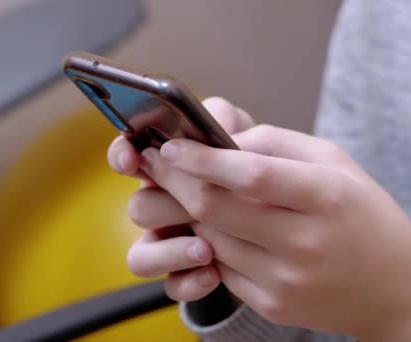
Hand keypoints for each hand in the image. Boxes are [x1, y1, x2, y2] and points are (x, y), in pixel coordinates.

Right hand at [106, 97, 253, 299]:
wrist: (288, 214)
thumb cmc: (258, 168)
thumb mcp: (246, 138)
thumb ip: (224, 120)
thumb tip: (203, 121)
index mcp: (171, 166)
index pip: (128, 155)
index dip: (122, 155)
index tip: (133, 159)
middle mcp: (164, 204)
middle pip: (139, 208)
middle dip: (163, 208)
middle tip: (193, 208)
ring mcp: (172, 241)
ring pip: (142, 256)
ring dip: (170, 252)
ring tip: (204, 250)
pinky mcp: (188, 272)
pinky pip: (172, 285)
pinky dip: (189, 281)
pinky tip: (214, 274)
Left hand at [139, 117, 410, 340]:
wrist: (397, 290)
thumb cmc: (369, 217)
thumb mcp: (338, 164)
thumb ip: (279, 144)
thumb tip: (222, 142)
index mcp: (326, 197)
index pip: (251, 175)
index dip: (203, 158)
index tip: (173, 145)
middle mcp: (305, 242)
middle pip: (216, 208)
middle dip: (178, 180)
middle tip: (162, 163)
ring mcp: (287, 279)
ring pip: (210, 238)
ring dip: (192, 212)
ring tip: (192, 193)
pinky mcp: (274, 304)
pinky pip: (222, 268)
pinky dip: (212, 243)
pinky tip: (220, 228)